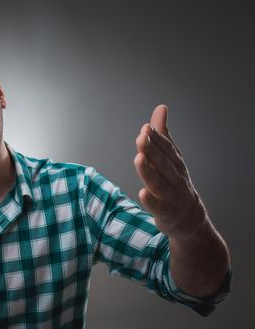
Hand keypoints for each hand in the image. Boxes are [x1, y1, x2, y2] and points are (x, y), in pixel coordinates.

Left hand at [134, 105, 205, 240]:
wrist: (191, 219)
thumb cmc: (176, 183)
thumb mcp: (171, 158)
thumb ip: (163, 134)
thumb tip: (161, 108)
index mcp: (175, 164)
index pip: (166, 149)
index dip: (157, 138)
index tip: (146, 127)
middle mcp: (176, 178)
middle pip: (163, 163)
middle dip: (152, 150)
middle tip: (141, 137)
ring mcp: (172, 196)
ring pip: (159, 183)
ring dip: (149, 171)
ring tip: (139, 159)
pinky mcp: (166, 213)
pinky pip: (159, 207)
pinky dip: (152, 201)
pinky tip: (142, 193)